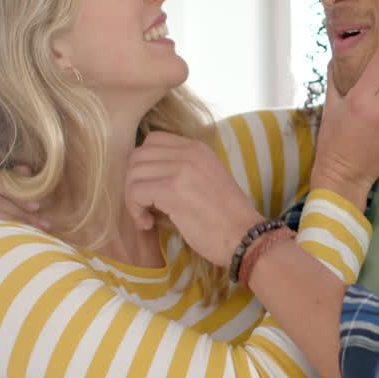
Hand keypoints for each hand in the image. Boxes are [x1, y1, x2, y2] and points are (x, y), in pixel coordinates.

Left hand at [125, 132, 264, 267]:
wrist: (245, 237)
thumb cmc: (227, 219)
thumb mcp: (207, 180)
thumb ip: (183, 170)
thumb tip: (148, 176)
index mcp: (198, 148)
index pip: (153, 140)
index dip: (144, 164)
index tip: (150, 188)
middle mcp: (189, 152)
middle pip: (138, 155)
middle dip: (134, 182)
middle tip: (144, 204)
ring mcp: (181, 169)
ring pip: (133, 174)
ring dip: (133, 198)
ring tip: (146, 217)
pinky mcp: (172, 190)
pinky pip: (135, 193)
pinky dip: (135, 210)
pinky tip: (148, 224)